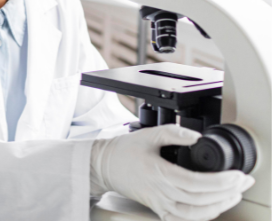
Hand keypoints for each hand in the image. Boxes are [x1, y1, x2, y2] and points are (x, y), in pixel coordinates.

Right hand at [91, 125, 253, 220]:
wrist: (103, 165)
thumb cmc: (124, 150)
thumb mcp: (148, 134)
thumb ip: (173, 132)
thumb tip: (197, 137)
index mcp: (158, 172)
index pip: (196, 183)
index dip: (220, 182)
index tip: (236, 175)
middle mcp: (160, 192)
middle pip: (200, 200)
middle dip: (226, 193)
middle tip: (242, 182)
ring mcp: (159, 203)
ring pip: (194, 214)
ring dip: (218, 207)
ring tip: (232, 195)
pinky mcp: (158, 209)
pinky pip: (183, 220)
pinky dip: (201, 217)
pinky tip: (212, 208)